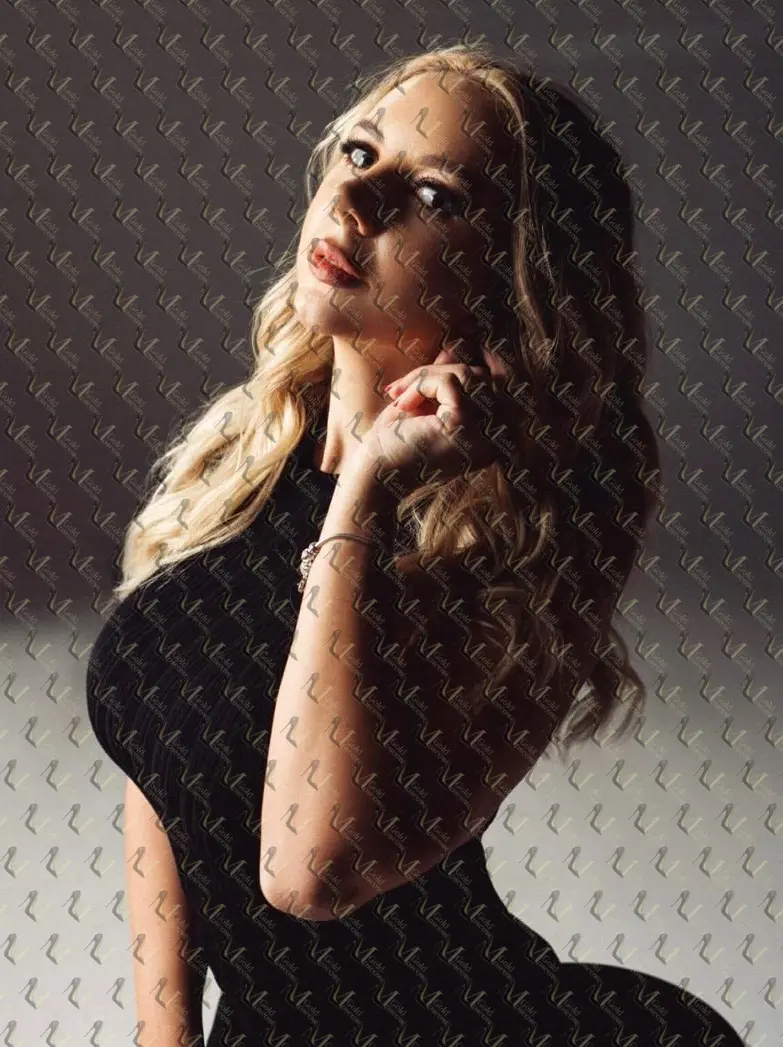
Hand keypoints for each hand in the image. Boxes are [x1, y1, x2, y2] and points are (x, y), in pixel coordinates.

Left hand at [354, 346, 514, 492]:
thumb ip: (446, 381)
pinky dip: (421, 384)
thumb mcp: (425, 406)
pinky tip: (401, 405)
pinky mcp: (463, 425)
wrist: (374, 477)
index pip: (499, 388)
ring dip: (425, 379)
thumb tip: (454, 348)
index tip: (448, 354)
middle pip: (483, 378)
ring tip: (399, 398)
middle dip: (438, 373)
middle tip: (399, 389)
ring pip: (466, 375)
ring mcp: (484, 434)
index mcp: (491, 442)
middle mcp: (496, 441)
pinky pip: (450, 381)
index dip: (481, 365)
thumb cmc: (395, 445)